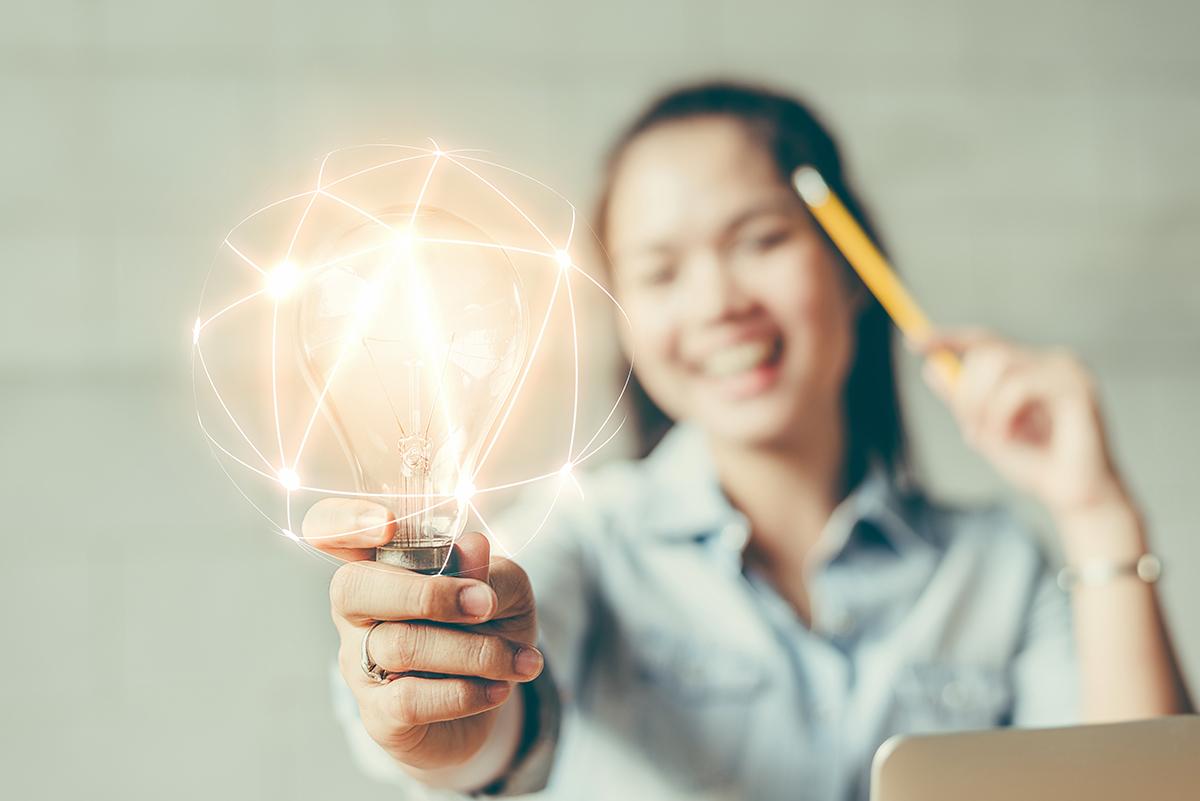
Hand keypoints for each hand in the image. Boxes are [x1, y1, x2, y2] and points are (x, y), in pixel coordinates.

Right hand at [302, 498, 542, 772]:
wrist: (488, 697)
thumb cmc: (486, 627)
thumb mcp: (504, 593)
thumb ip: (489, 571)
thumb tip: (473, 545)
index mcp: (380, 563)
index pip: (330, 528)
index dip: (344, 520)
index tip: (386, 524)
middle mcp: (357, 610)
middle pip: (352, 588)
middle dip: (425, 593)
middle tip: (483, 605)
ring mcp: (360, 662)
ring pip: (399, 645)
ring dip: (472, 651)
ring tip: (516, 659)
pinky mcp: (378, 713)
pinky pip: (410, 699)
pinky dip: (465, 693)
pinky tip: (498, 689)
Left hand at [918, 329, 1130, 523]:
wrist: (1073, 498)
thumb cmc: (1035, 465)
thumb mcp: (986, 429)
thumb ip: (963, 400)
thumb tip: (931, 368)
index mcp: (1033, 367)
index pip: (985, 341)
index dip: (947, 338)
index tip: (913, 342)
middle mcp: (1052, 360)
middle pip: (985, 351)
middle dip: (965, 394)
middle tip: (970, 432)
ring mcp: (1067, 370)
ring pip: (997, 364)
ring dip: (981, 407)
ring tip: (991, 439)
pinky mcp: (1077, 387)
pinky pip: (1017, 386)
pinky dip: (1001, 415)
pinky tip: (1010, 438)